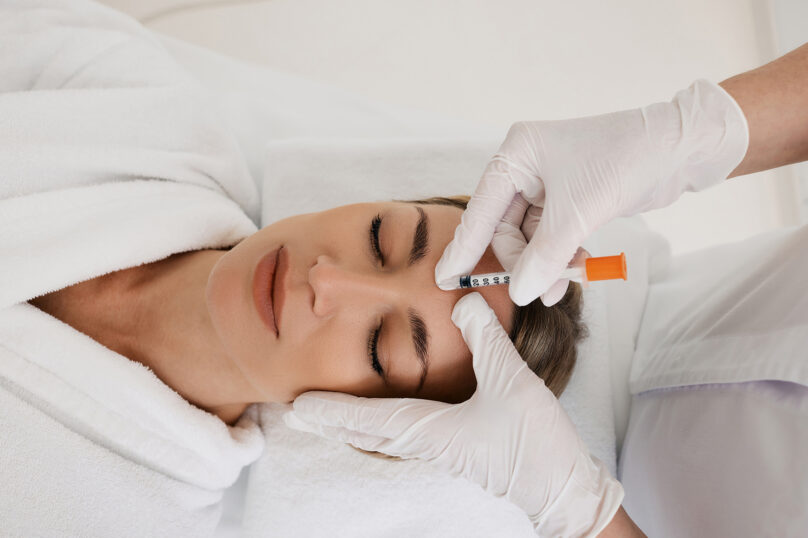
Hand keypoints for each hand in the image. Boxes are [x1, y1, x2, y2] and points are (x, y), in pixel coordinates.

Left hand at [284, 293, 623, 536]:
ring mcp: (439, 449)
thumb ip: (486, 339)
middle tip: (296, 413)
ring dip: (350, 424)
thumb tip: (463, 300)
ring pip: (381, 435)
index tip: (299, 406)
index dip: (333, 409)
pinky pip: (402, 436)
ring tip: (324, 416)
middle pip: (365, 431)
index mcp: (430, 430)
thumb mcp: (512, 381)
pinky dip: (377, 425)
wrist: (563, 489)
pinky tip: (381, 419)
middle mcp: (427, 442)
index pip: (369, 417)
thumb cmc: (536, 444)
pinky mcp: (454, 449)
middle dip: (330, 421)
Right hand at [435, 79, 748, 305]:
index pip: (481, 209)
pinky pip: (551, 236)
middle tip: (537, 291)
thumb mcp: (578, 213)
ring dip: (545, 264)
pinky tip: (577, 270)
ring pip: (530, 237)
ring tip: (561, 288)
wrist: (680, 149)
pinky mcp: (569, 198)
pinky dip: (560, 256)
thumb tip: (518, 293)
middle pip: (506, 228)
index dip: (464, 247)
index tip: (445, 279)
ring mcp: (548, 183)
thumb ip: (544, 256)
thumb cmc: (624, 162)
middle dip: (522, 262)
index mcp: (517, 154)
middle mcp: (527, 166)